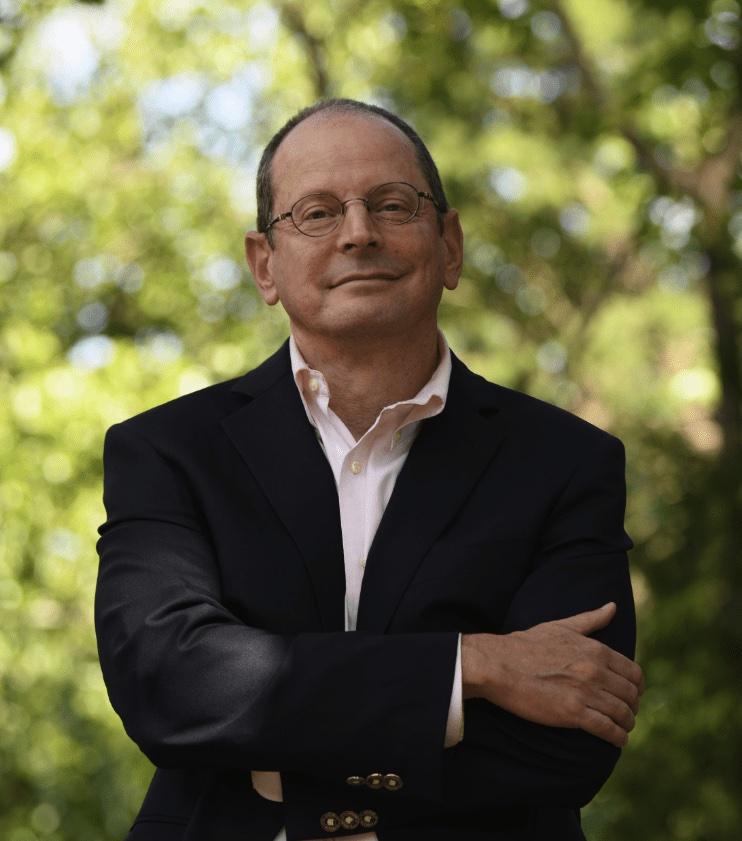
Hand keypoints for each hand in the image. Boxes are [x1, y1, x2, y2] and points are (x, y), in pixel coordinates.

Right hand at [461, 603, 644, 747]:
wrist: (498, 664)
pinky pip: (608, 729)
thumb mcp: (560, 626)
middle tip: (627, 714)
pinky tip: (617, 740)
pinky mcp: (573, 713)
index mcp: (595, 649)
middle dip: (632, 707)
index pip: (633, 673)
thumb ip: (590, 619)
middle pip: (631, 695)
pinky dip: (617, 737)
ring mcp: (585, 692)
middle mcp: (595, 670)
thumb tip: (613, 607)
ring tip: (622, 728)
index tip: (632, 695)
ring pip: (622, 714)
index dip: (637, 687)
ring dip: (627, 724)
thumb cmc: (526, 644)